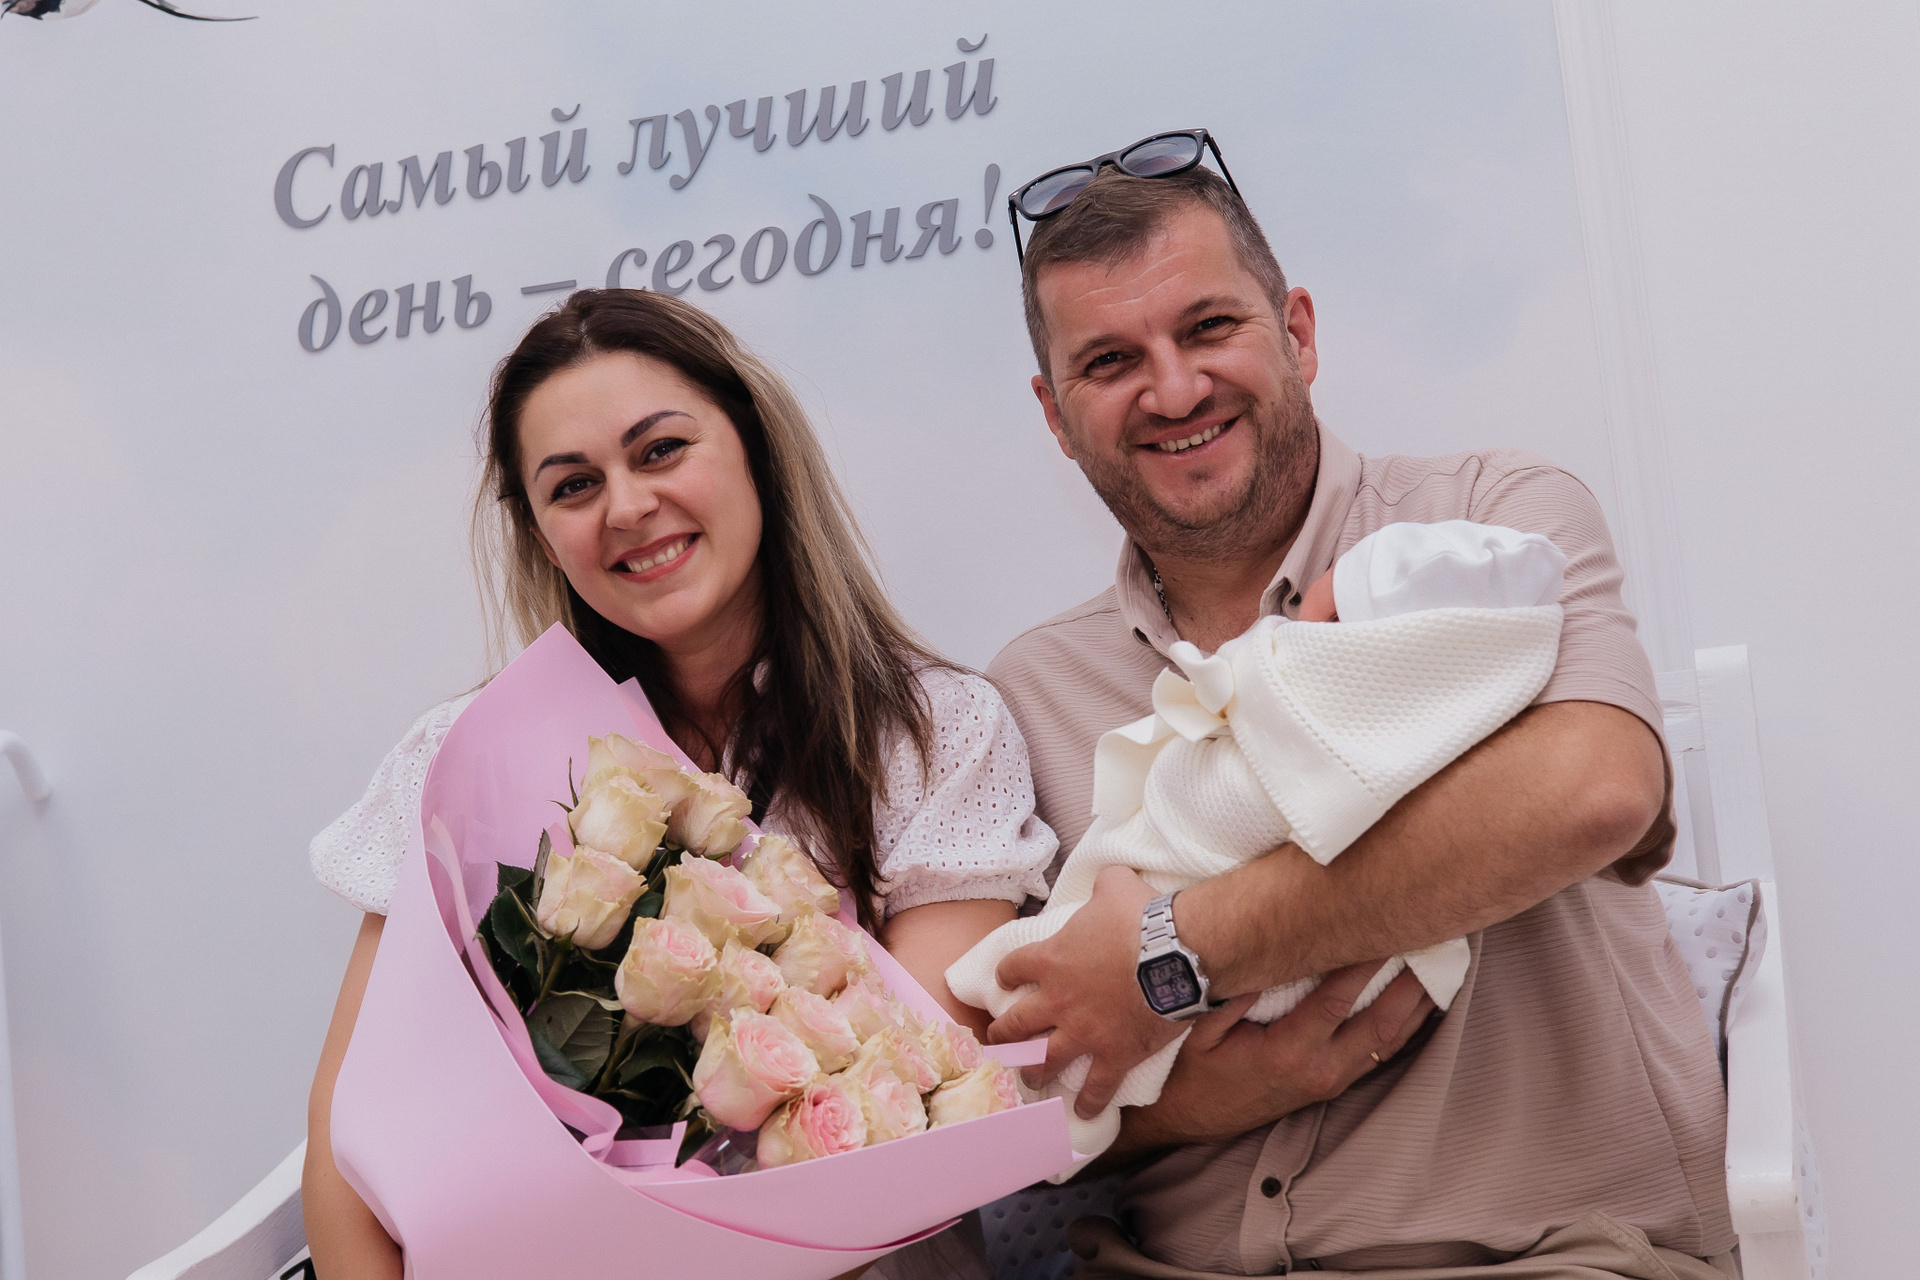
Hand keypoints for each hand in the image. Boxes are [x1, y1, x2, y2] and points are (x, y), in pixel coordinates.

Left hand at [988, 866, 1182, 1118]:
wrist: (1176, 953)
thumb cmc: (1143, 918)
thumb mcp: (1115, 886)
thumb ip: (1103, 884)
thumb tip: (1108, 880)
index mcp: (1051, 960)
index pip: (1013, 969)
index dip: (1006, 975)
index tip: (1005, 981)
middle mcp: (1057, 1001)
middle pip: (1017, 1024)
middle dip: (1005, 1035)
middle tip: (999, 1041)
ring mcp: (1083, 1033)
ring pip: (1045, 1060)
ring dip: (1033, 1071)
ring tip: (1028, 1078)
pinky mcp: (1113, 1055)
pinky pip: (1096, 1086)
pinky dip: (1090, 1102)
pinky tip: (1085, 1112)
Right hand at [1111, 961, 1434, 1156]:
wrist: (1193, 1118)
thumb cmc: (1195, 1069)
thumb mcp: (1198, 1030)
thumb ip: (1231, 996)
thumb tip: (1260, 958)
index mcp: (1287, 1051)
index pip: (1337, 1000)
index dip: (1364, 964)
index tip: (1384, 928)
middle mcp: (1320, 1069)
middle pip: (1382, 1022)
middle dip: (1411, 981)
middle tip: (1435, 942)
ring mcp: (1332, 1079)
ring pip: (1390, 1041)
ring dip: (1418, 1003)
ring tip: (1443, 963)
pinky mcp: (1334, 1083)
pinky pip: (1382, 1053)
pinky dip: (1408, 1025)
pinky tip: (1422, 1000)